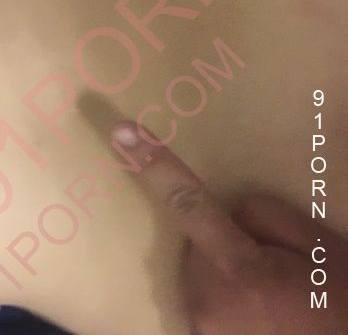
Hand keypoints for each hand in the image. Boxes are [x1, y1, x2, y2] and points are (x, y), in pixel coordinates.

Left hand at [111, 121, 347, 334]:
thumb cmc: (338, 304)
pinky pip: (199, 298)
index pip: (186, 202)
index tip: (122, 133)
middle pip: (195, 243)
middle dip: (222, 244)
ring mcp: (197, 325)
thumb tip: (226, 210)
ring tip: (267, 297)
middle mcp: (205, 299)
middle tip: (272, 269)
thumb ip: (262, 215)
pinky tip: (252, 313)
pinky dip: (219, 297)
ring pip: (196, 271)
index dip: (154, 166)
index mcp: (239, 270)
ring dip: (220, 274)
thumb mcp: (316, 246)